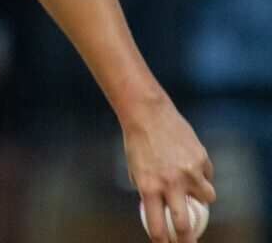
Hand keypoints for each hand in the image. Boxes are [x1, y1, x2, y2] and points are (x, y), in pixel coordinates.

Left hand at [121, 94, 215, 241]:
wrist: (147, 113)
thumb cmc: (137, 142)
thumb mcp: (136, 170)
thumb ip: (149, 190)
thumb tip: (159, 208)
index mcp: (149, 188)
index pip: (157, 226)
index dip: (163, 242)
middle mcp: (171, 183)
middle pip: (185, 224)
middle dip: (188, 238)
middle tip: (189, 241)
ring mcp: (189, 171)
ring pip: (207, 199)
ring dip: (201, 199)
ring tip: (191, 189)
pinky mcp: (202, 159)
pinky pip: (208, 176)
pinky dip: (202, 176)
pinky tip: (190, 164)